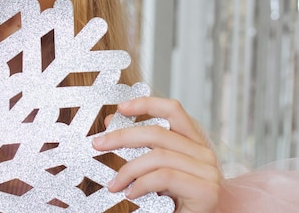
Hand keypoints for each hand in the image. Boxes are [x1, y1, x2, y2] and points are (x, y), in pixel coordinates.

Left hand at [92, 97, 220, 212]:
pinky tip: (132, 194)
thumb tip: (110, 122)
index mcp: (193, 143)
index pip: (173, 110)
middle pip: (158, 132)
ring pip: (158, 156)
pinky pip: (164, 176)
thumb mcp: (153, 170)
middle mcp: (204, 153)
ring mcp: (208, 171)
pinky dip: (141, 184)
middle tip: (98, 143)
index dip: (146, 104)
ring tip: (115, 184)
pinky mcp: (206, 190)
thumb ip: (139, 147)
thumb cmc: (171, 203)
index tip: (121, 107)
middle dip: (122, 136)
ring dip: (129, 170)